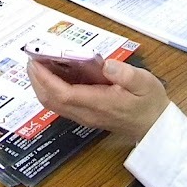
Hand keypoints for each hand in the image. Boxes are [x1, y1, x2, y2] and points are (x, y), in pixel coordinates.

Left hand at [28, 59, 169, 142]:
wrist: (154, 127)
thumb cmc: (150, 103)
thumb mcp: (145, 83)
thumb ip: (126, 74)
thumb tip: (106, 64)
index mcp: (99, 104)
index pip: (63, 94)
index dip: (46, 78)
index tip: (36, 61)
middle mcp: (86, 113)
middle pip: (51, 100)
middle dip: (37, 80)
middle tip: (32, 58)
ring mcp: (84, 116)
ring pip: (53, 104)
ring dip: (41, 85)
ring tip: (39, 63)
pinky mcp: (86, 115)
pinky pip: (61, 103)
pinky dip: (51, 89)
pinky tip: (54, 74)